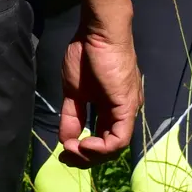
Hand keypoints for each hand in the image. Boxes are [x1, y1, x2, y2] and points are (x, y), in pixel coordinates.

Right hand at [57, 20, 140, 166]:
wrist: (98, 33)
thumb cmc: (85, 54)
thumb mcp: (74, 92)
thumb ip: (72, 116)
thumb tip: (65, 140)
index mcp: (110, 108)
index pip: (101, 139)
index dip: (83, 151)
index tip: (64, 150)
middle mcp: (122, 112)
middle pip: (108, 148)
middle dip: (85, 158)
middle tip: (66, 157)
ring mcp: (127, 110)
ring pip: (115, 148)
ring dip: (92, 155)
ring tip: (73, 151)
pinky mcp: (127, 107)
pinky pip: (119, 139)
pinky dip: (101, 148)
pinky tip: (84, 144)